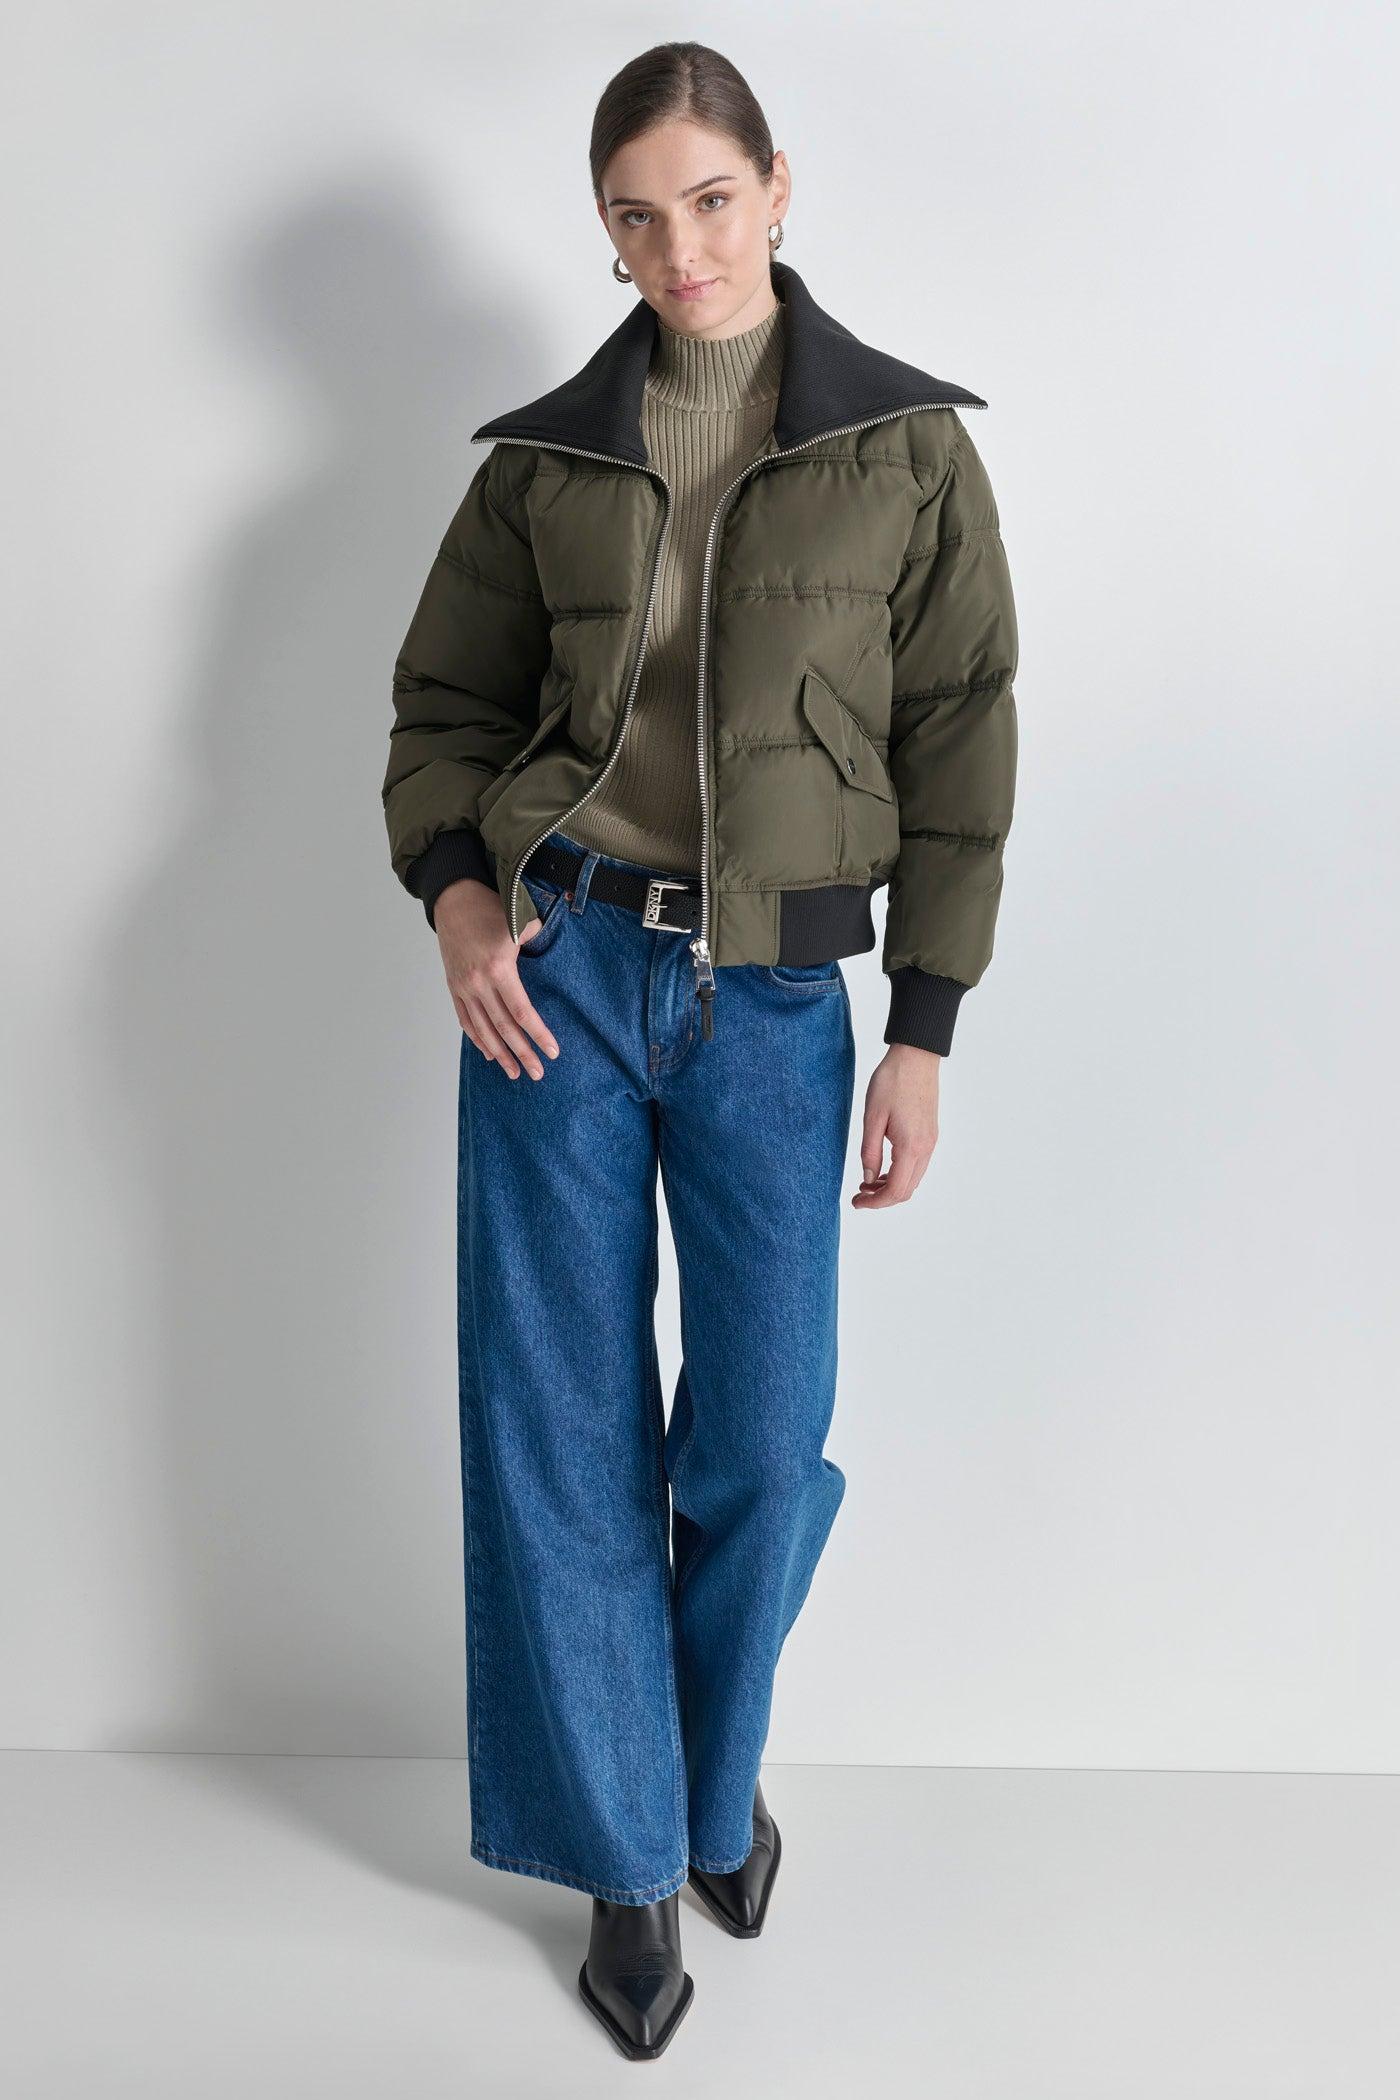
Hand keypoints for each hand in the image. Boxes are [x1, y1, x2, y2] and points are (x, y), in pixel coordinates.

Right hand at [433, 878, 560, 1080]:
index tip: (552, 1052)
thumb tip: (555, 952)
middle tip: (538, 1074)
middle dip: (522, 1054)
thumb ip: (538, 939)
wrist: (453, 899)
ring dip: (500, 1055)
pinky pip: (466, 1020)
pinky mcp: (454, 987)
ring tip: (515, 1073)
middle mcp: (479, 983)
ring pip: (483, 1030)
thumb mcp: (519, 920)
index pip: (521, 1012)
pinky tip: (490, 1053)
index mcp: (498, 968)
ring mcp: (464, 987)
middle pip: (503, 1028)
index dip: (537, 1034)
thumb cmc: (490, 908)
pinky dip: (478, 1039)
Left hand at [853, 1043, 939, 1206]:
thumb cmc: (891, 1082)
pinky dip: (900, 1174)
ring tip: (867, 1181)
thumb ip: (870, 1152)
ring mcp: (931, 1142)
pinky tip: (883, 1166)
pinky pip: (917, 1165)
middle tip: (858, 1193)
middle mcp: (926, 1149)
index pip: (895, 1190)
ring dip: (891, 1187)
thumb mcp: (872, 1118)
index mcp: (911, 1147)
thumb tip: (868, 1180)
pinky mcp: (931, 1134)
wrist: (916, 1056)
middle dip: (882, 1199)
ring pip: (913, 1180)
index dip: (875, 1203)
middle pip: (906, 1190)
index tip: (856, 1202)